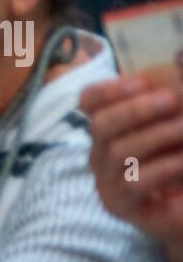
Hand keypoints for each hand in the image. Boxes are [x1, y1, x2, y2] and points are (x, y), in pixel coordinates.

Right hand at [82, 75, 182, 242]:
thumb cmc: (179, 159)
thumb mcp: (175, 117)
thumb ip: (172, 89)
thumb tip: (179, 56)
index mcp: (110, 126)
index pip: (88, 102)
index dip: (109, 90)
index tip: (143, 82)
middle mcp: (100, 151)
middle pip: (99, 125)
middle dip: (136, 110)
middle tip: (172, 100)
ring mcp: (105, 180)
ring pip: (117, 152)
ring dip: (156, 135)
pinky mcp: (117, 205)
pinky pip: (133, 182)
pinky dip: (163, 167)